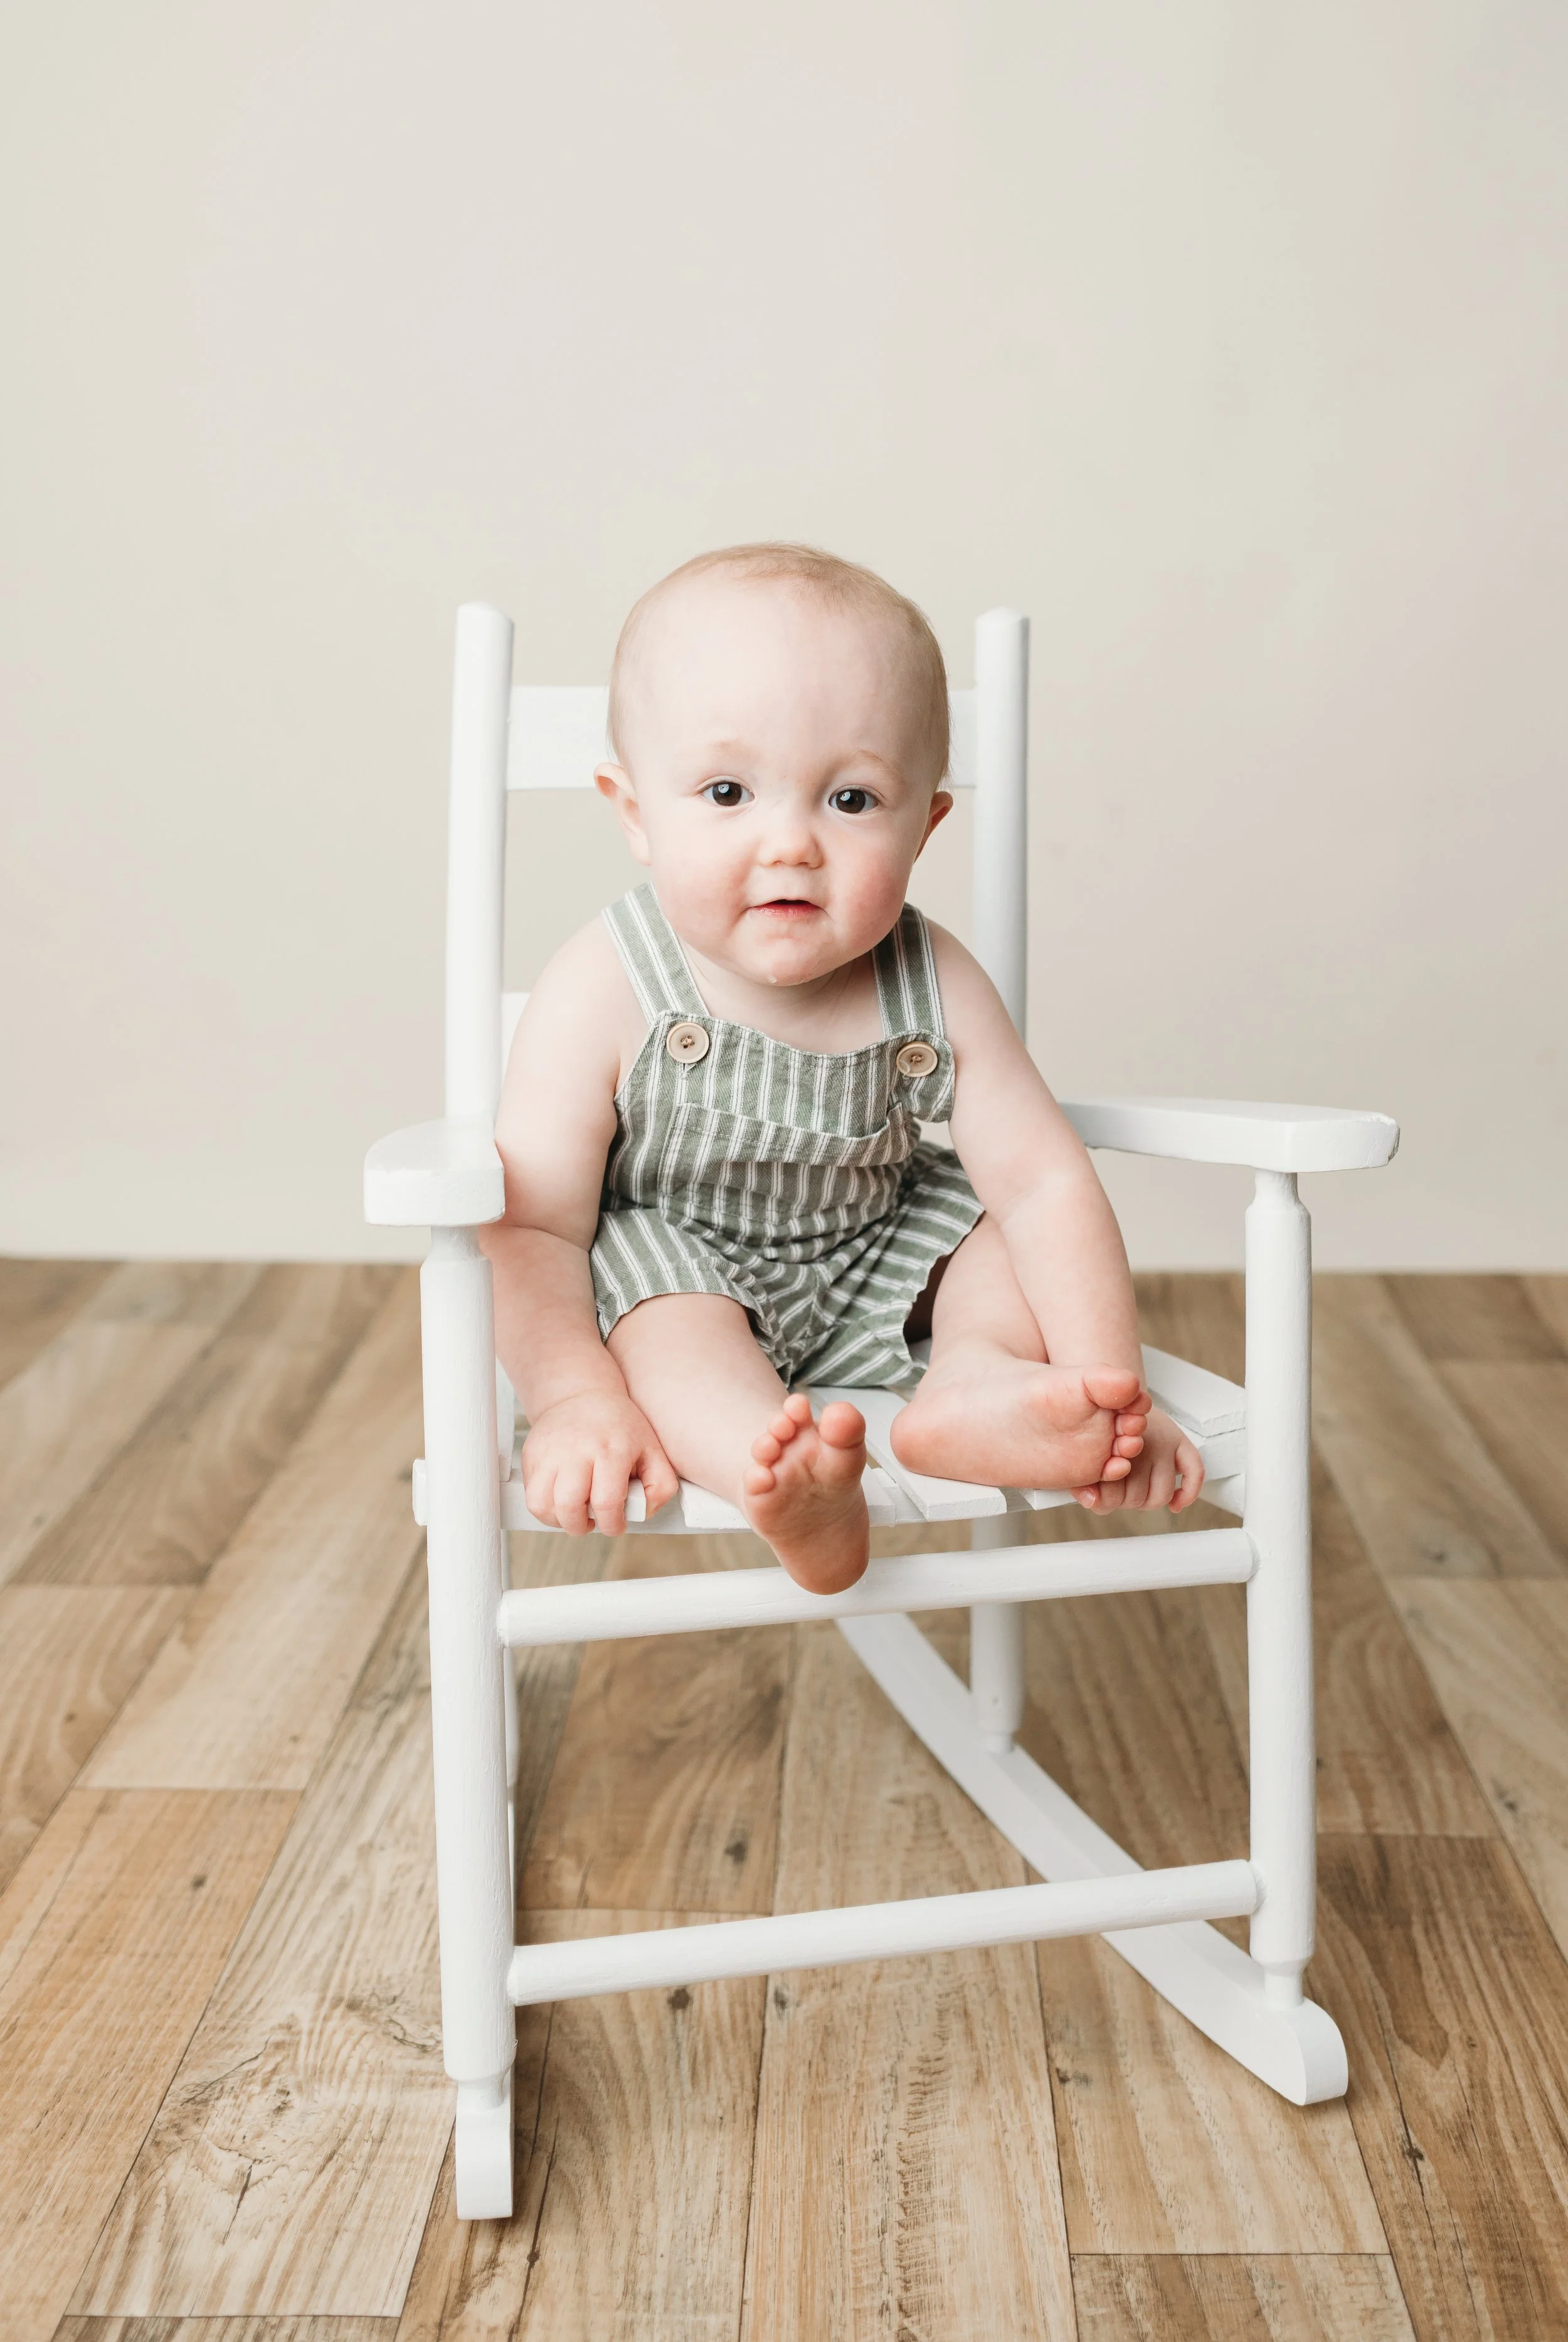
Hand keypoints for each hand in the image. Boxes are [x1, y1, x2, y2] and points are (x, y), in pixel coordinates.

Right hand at [521, 1391, 679, 1534]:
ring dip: (557, 1520)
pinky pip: (529, 1494)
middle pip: (568, 1507)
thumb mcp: (653, 1451)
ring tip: (572, 1512)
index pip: (606, 1503)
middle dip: (581, 1526)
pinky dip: (544, 1506)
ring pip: (540, 1505)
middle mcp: (575, 1451)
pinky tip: (560, 1498)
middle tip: (591, 1520)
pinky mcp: (530, 1455)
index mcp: (611, 1451)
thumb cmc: (620, 1428)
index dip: (612, 1525)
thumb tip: (643, 1512)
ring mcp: (548, 1452)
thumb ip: (660, 1486)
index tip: (616, 1524)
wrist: (582, 1396)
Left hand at [1074, 1406, 1202, 1513]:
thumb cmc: (1103, 1432)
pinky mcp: (1181, 1443)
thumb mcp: (1086, 1455)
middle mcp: (1141, 1444)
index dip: (1104, 1500)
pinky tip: (1176, 1505)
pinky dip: (1187, 1493)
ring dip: (1147, 1501)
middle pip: (1137, 1498)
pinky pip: (1194, 1471)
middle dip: (1125, 1500)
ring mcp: (1163, 1444)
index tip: (1099, 1494)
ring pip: (1161, 1495)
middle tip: (1118, 1490)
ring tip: (1135, 1490)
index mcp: (1112, 1447)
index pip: (1110, 1495)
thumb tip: (1092, 1500)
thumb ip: (1084, 1484)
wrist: (1120, 1399)